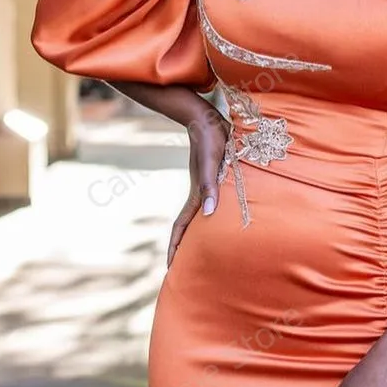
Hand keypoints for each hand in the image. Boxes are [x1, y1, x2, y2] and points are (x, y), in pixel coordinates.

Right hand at [168, 103, 229, 266]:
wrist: (206, 118)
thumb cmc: (211, 138)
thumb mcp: (212, 162)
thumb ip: (211, 186)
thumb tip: (209, 214)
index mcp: (197, 194)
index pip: (182, 226)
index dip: (176, 247)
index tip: (170, 268)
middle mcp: (199, 192)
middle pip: (187, 225)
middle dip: (183, 246)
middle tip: (183, 268)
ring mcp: (204, 185)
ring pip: (198, 215)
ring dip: (195, 232)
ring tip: (199, 248)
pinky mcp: (212, 176)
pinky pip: (209, 202)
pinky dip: (209, 215)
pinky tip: (216, 218)